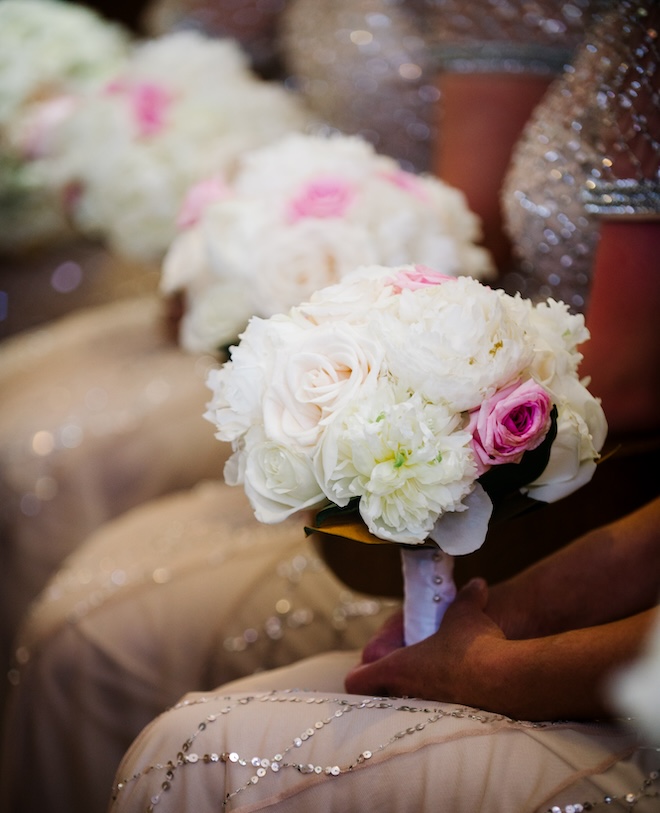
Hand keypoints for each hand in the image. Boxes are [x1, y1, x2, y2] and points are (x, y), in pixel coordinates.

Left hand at [345, 579, 506, 707]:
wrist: (509, 680)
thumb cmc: (476, 645)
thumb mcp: (465, 611)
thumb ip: (465, 596)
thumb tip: (477, 585)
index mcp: (397, 668)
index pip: (356, 681)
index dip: (360, 672)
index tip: (370, 665)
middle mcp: (406, 694)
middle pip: (378, 697)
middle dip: (387, 684)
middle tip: (403, 669)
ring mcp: (426, 713)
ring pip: (405, 707)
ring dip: (413, 694)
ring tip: (432, 677)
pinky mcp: (449, 723)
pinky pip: (432, 716)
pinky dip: (438, 705)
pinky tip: (458, 689)